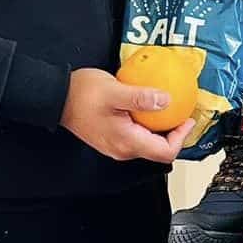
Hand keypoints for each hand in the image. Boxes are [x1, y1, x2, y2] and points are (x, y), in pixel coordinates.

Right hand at [62, 69, 195, 163]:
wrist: (56, 98)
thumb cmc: (81, 94)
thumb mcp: (115, 91)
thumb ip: (141, 98)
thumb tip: (166, 101)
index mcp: (127, 142)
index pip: (164, 152)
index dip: (181, 138)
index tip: (187, 119)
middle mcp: (123, 149)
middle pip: (158, 150)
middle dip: (174, 134)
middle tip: (181, 113)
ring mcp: (116, 146)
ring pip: (148, 144)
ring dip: (161, 130)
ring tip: (168, 109)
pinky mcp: (112, 138)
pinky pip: (137, 136)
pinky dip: (148, 126)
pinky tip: (149, 108)